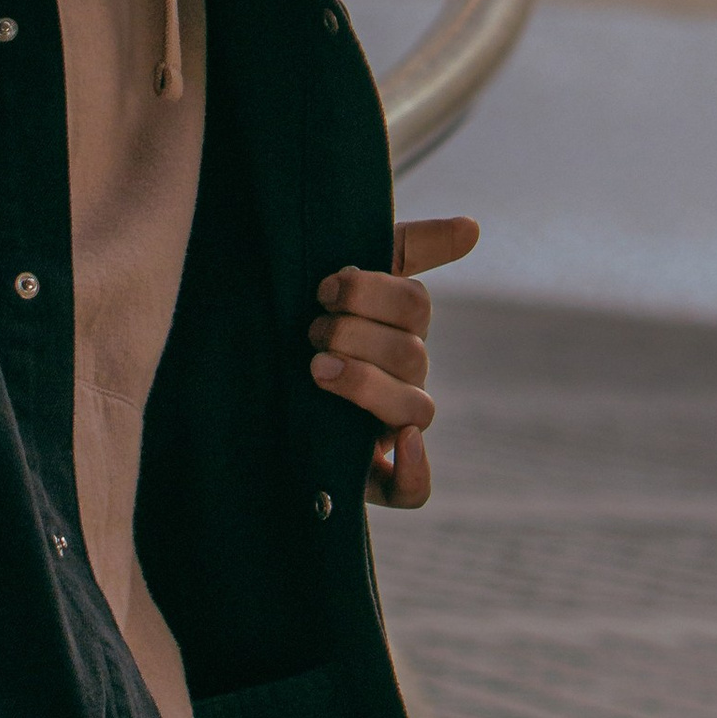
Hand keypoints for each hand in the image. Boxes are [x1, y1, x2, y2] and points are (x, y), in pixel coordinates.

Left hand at [307, 216, 479, 509]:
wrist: (243, 398)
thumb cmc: (299, 328)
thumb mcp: (340, 285)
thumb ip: (406, 248)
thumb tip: (474, 227)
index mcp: (398, 332)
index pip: (413, 305)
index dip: (372, 293)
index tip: (326, 287)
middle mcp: (403, 381)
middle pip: (410, 353)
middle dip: (354, 335)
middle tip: (310, 331)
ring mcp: (391, 430)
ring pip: (415, 409)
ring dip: (367, 384)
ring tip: (317, 370)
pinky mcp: (372, 478)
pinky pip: (415, 489)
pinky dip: (415, 469)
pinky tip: (399, 444)